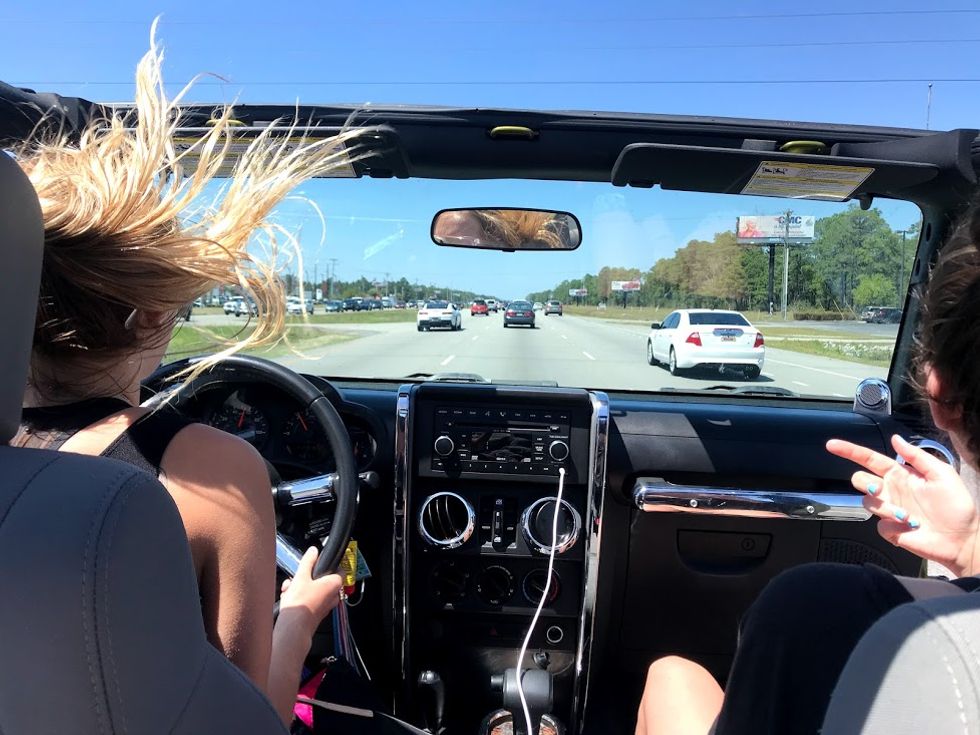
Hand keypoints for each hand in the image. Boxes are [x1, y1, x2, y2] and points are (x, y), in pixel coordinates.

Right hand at [277, 547, 342, 636]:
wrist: (294, 627)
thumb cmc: (300, 603)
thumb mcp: (301, 576)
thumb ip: (308, 561)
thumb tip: (313, 551)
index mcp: (334, 584)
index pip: (338, 569)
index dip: (328, 564)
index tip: (317, 562)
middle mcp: (333, 596)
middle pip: (322, 580)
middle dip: (307, 577)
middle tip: (296, 578)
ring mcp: (325, 606)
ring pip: (314, 590)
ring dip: (300, 587)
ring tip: (289, 589)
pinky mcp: (317, 613)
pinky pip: (310, 600)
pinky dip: (300, 597)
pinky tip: (288, 597)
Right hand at [827, 435, 979, 575]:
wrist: (963, 539)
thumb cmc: (957, 507)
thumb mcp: (942, 474)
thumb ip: (917, 456)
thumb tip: (896, 439)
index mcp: (900, 474)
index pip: (869, 459)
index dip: (849, 451)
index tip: (832, 445)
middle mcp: (891, 491)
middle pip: (859, 480)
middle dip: (864, 483)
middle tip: (878, 489)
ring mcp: (889, 511)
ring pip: (867, 503)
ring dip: (886, 508)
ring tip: (909, 517)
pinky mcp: (890, 530)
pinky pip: (879, 525)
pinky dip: (894, 526)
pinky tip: (911, 528)